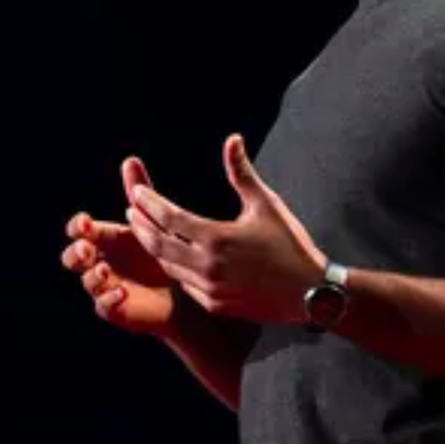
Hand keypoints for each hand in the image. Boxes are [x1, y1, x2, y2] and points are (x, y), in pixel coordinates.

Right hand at [62, 156, 183, 337]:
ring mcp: (105, 287)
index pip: (80, 230)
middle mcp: (99, 262)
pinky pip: (104, 306)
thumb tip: (130, 159)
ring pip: (86, 282)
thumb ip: (139, 193)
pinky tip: (122, 292)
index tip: (86, 223)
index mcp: (104, 239)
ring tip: (104, 269)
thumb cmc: (163, 252)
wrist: (185, 289)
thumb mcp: (152, 220)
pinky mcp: (116, 309)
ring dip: (92, 276)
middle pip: (72, 258)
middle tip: (87, 248)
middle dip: (76, 253)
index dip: (78, 227)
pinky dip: (109, 299)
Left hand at [125, 134, 327, 325]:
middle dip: (142, 226)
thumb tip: (232, 139)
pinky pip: (184, 285)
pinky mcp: (215, 304)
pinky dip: (173, 268)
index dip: (149, 203)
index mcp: (217, 238)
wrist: (311, 293)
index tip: (137, 192)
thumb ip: (242, 172)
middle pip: (159, 244)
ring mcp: (209, 288)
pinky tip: (170, 257)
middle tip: (133, 210)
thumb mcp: (267, 204)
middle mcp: (208, 265)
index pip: (169, 218)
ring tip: (146, 230)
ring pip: (168, 266)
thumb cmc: (291, 244)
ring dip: (154, 247)